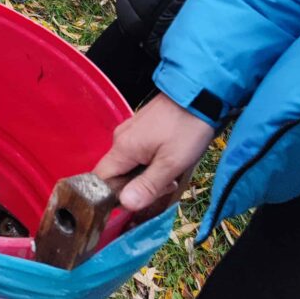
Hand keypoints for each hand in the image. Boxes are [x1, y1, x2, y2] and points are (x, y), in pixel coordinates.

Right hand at [93, 94, 215, 212]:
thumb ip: (147, 185)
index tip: (136, 201)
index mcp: (122, 148)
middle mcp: (120, 138)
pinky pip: (137, 153)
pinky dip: (150, 163)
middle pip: (116, 174)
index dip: (112, 196)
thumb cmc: (186, 130)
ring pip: (128, 164)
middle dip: (137, 187)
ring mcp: (130, 131)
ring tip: (171, 173)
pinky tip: (169, 160)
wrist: (199, 94)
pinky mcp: (141, 127)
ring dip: (146, 175)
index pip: (100, 179)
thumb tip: (125, 204)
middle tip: (165, 185)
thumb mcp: (171, 163)